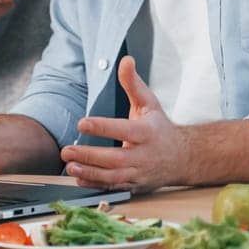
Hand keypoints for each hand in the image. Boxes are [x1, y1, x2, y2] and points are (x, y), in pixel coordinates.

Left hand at [60, 56, 191, 192]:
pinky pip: (113, 188)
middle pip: (115, 158)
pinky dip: (95, 185)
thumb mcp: (149, 102)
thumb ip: (133, 83)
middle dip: (90, 156)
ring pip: (113, 177)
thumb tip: (125, 60)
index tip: (82, 123)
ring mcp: (139, 173)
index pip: (124, 130)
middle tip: (66, 149)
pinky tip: (78, 178)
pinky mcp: (134, 186)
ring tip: (69, 166)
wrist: (181, 158)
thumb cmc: (159, 127)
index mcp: (148, 132)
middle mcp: (144, 156)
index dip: (103, 128)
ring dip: (90, 173)